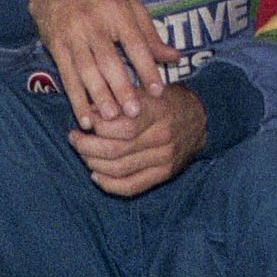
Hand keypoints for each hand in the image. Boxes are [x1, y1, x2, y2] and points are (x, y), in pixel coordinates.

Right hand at [28, 0, 178, 125]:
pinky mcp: (56, 47)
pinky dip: (76, 99)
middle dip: (121, 88)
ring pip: (86, 70)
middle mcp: (94, 24)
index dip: (147, 68)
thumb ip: (149, 34)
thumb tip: (175, 57)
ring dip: (98, 96)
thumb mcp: (128, 5)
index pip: (135, 44)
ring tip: (111, 118)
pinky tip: (85, 117)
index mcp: (117, 12)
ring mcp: (73, 36)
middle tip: (134, 112)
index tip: (158, 91)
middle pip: (109, 60)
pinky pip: (67, 76)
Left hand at [68, 86, 207, 196]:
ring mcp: (164, 159)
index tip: (85, 119)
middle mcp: (162, 137)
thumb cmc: (166, 101)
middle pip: (115, 150)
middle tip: (74, 138)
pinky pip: (131, 186)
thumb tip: (89, 110)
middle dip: (87, 146)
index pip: (121, 125)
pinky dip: (108, 184)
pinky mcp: (164, 174)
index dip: (97, 125)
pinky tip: (96, 174)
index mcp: (158, 111)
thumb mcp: (148, 89)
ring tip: (82, 153)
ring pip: (119, 169)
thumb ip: (120, 98)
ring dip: (93, 163)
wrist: (201, 119)